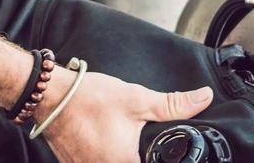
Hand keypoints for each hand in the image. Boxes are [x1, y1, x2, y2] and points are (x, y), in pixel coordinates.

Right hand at [40, 67, 212, 162]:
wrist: (50, 96)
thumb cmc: (89, 98)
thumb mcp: (137, 99)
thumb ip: (173, 104)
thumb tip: (203, 98)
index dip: (161, 159)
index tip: (158, 149)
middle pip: (135, 162)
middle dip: (140, 152)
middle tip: (132, 133)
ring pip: (114, 162)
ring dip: (124, 153)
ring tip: (118, 134)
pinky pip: (98, 162)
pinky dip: (105, 154)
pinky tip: (105, 139)